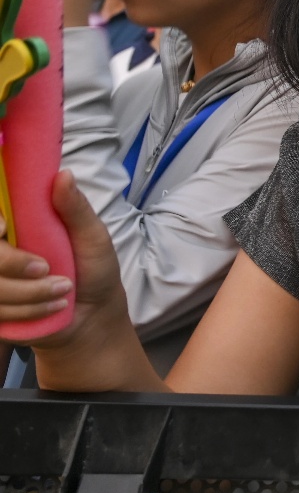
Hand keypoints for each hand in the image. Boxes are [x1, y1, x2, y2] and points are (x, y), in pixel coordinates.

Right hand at [0, 171, 127, 350]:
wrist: (95, 317)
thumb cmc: (94, 270)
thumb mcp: (93, 237)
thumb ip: (75, 209)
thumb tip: (63, 175)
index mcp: (19, 226)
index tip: (4, 228)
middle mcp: (1, 251)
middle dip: (12, 263)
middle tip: (46, 268)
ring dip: (30, 293)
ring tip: (62, 291)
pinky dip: (28, 311)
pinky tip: (52, 308)